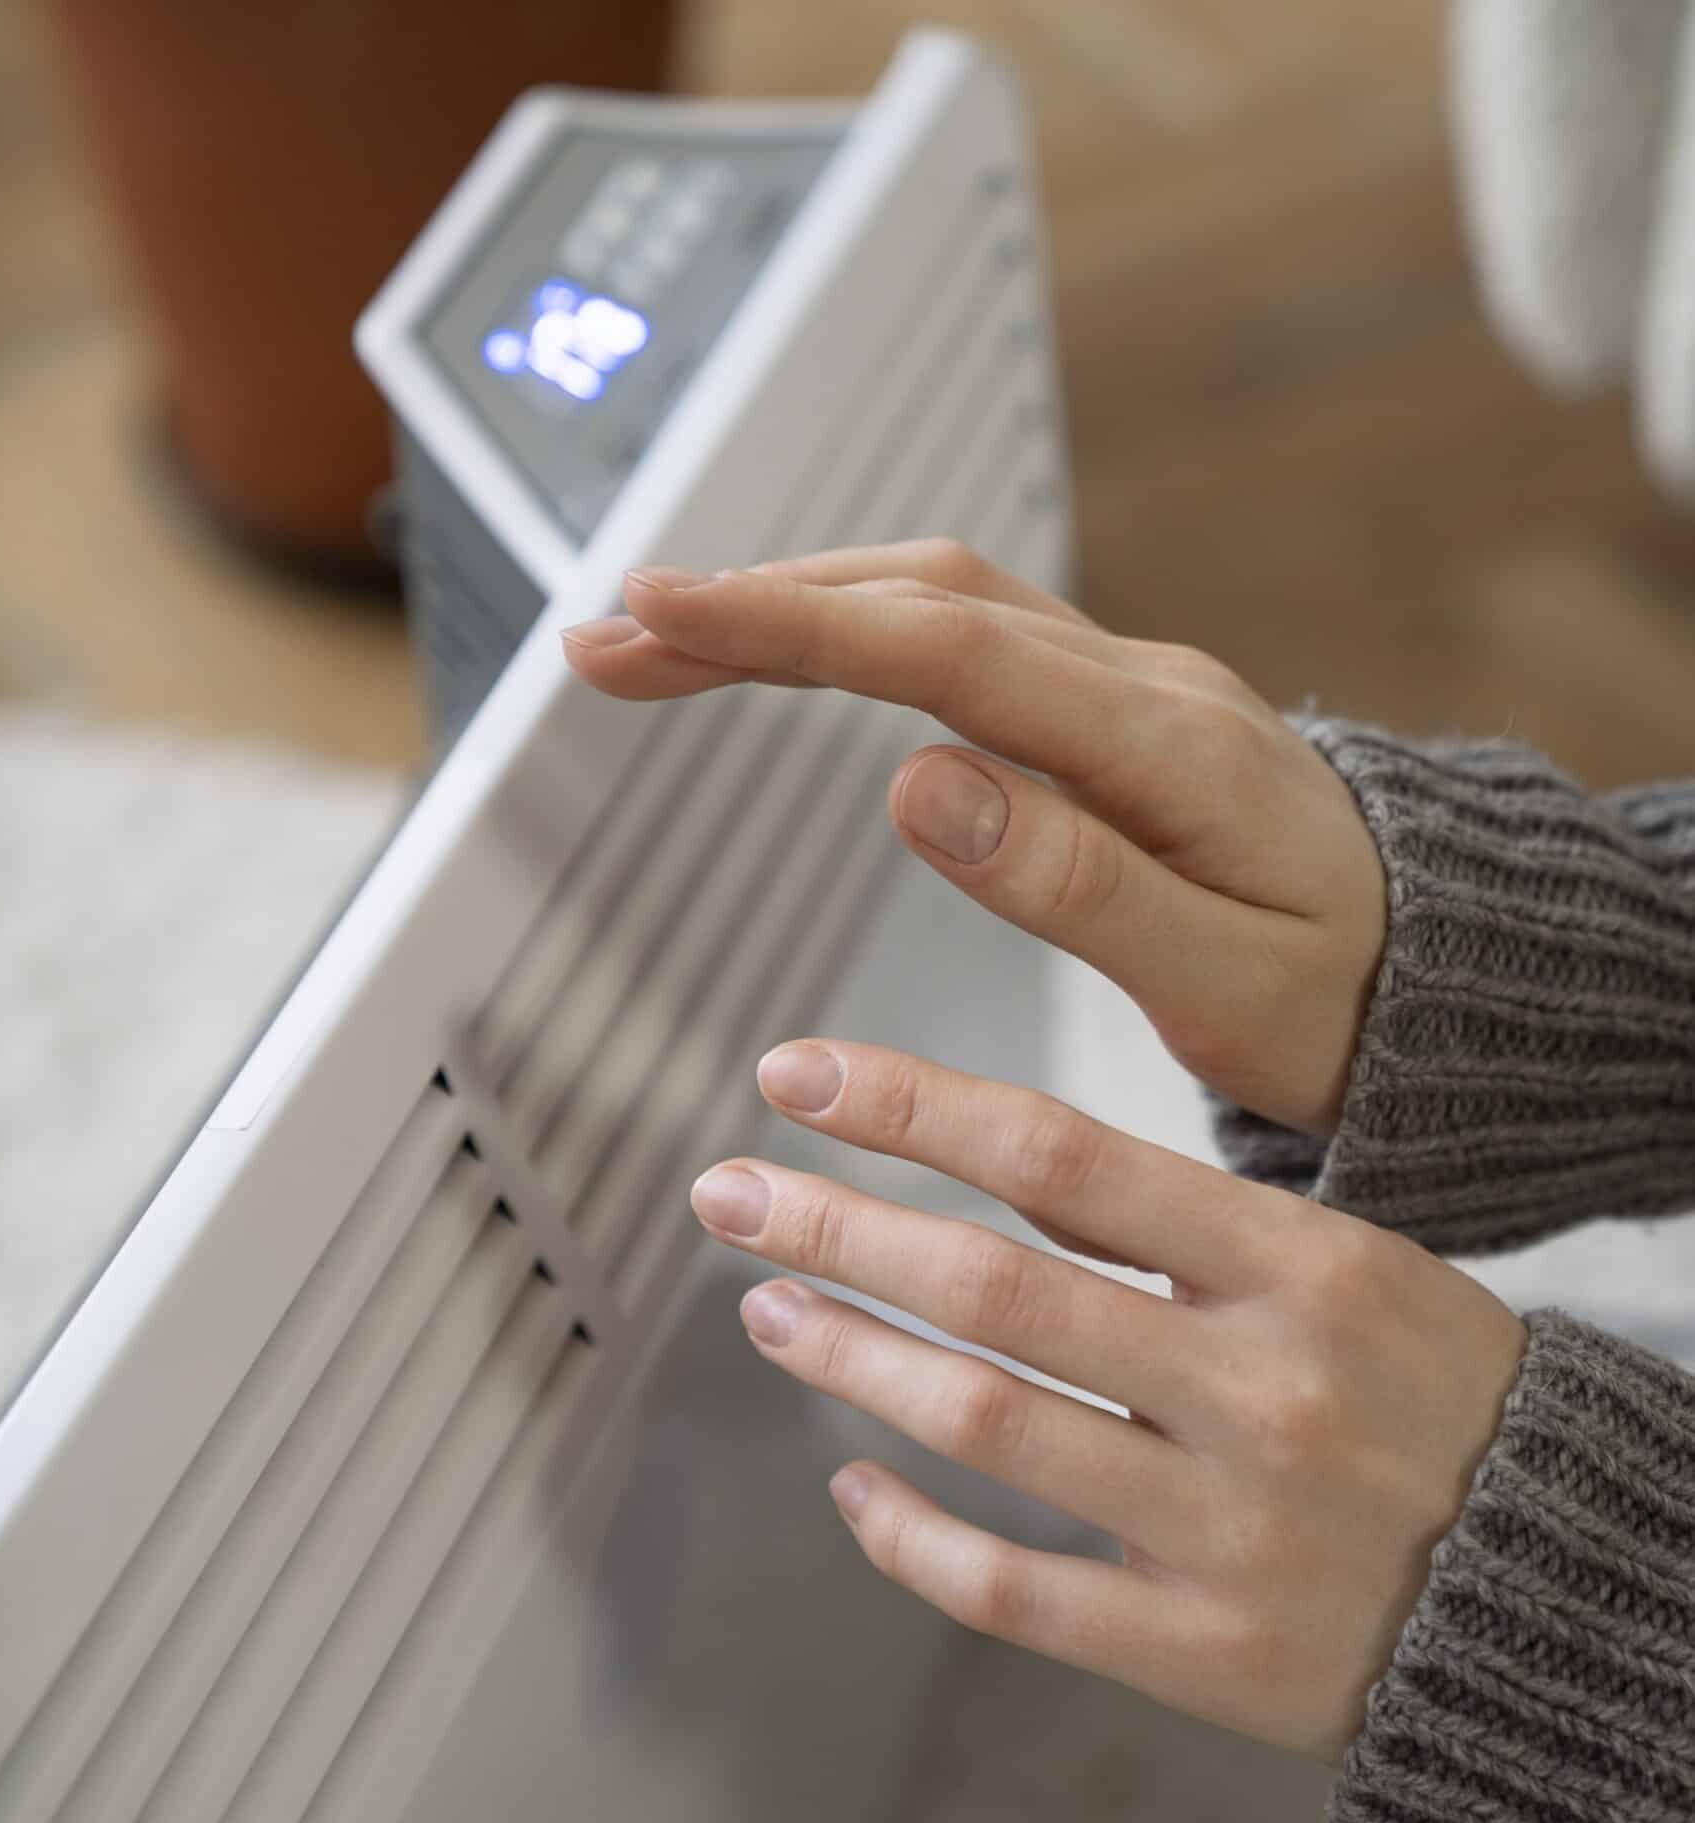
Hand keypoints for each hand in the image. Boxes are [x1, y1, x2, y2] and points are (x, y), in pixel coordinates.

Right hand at [564, 541, 1386, 1135]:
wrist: (1446, 967)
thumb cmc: (1344, 996)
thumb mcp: (1225, 981)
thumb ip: (1076, 883)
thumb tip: (916, 784)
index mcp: (1168, 748)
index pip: (948, 652)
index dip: (792, 628)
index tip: (658, 615)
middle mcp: (1143, 685)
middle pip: (925, 596)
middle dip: (756, 603)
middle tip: (609, 635)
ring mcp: (1129, 684)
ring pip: (939, 595)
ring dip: (796, 601)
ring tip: (662, 637)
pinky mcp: (1113, 707)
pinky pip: (968, 632)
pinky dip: (859, 628)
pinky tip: (796, 648)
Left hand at [686, 1038, 1525, 1763]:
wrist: (1566, 1588)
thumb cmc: (1432, 1395)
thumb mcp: (1347, 1264)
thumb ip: (1180, 1224)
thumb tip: (989, 1163)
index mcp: (1301, 1265)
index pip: (1061, 1158)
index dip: (909, 1106)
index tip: (796, 1076)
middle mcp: (1258, 1387)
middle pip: (993, 1288)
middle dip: (836, 1225)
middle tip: (726, 1191)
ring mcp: (1228, 1529)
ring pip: (984, 1426)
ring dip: (850, 1358)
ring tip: (771, 1307)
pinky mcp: (1205, 1652)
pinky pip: (1013, 1590)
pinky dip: (908, 1534)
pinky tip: (850, 1481)